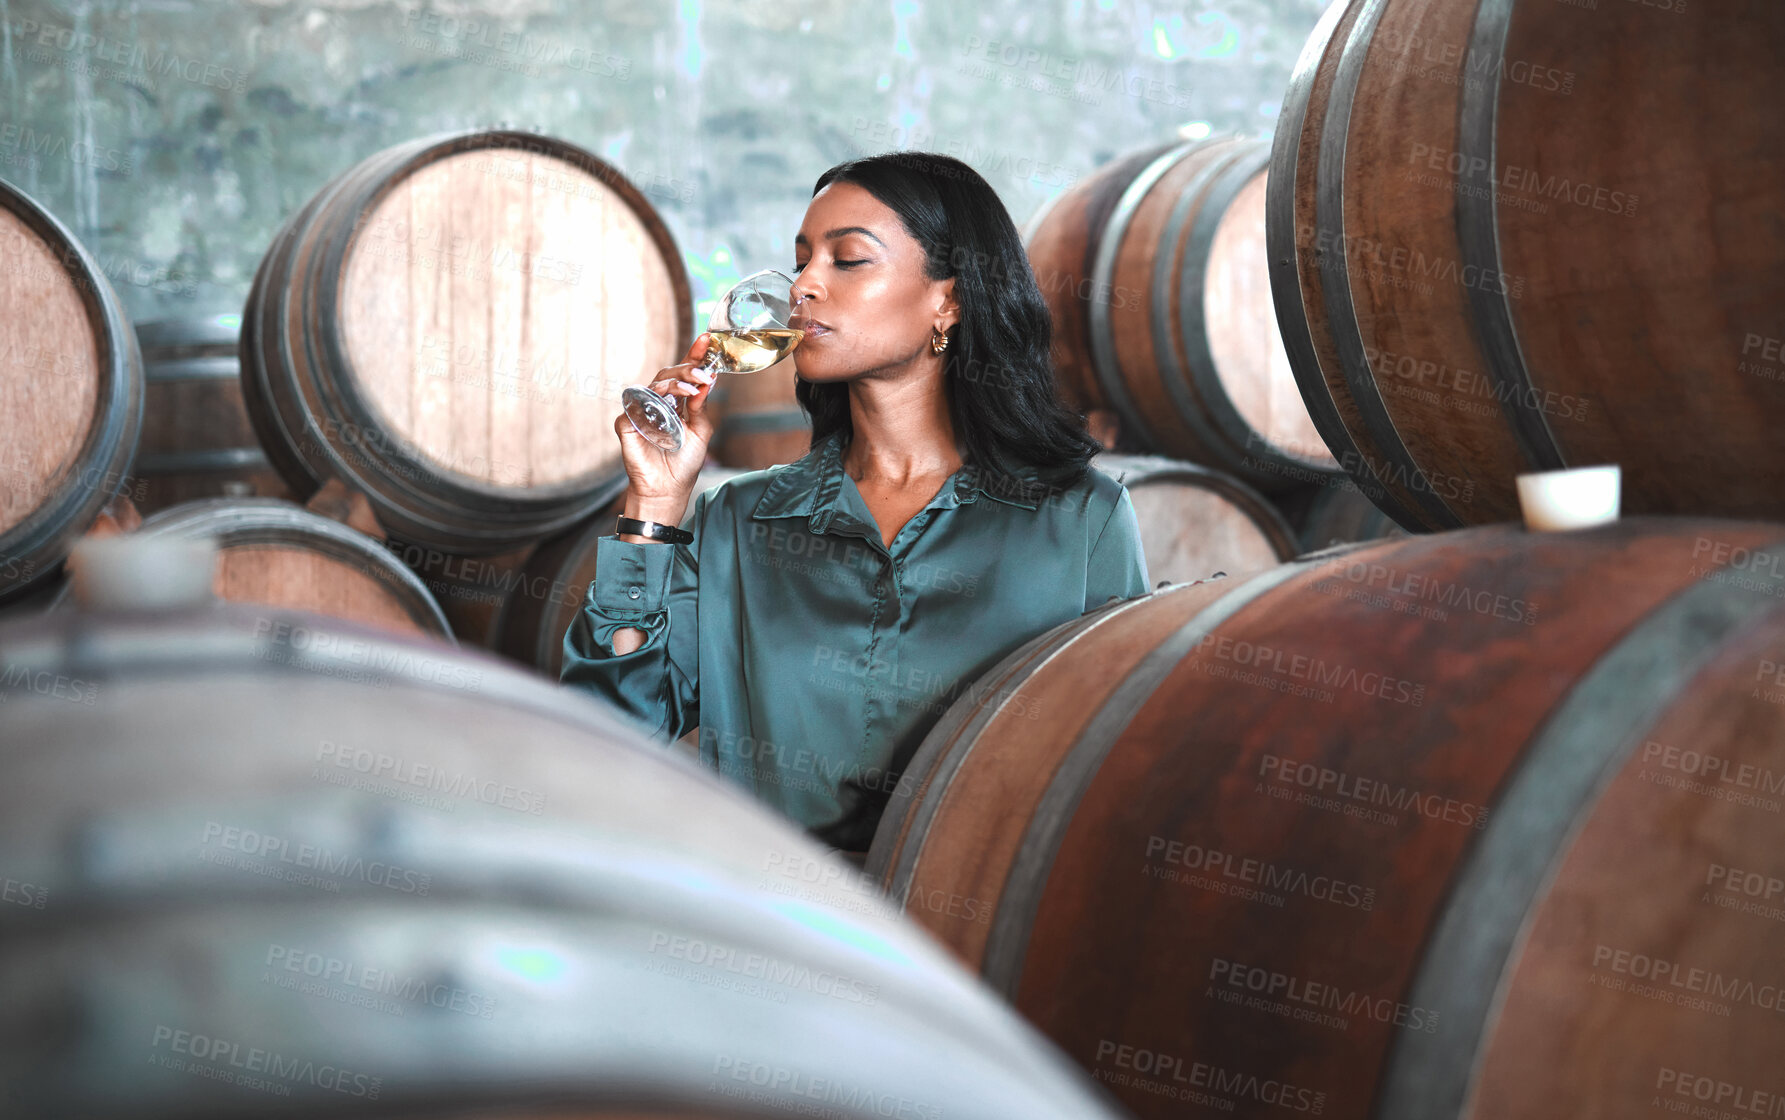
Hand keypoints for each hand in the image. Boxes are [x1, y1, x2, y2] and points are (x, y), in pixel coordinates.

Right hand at [614, 333, 718, 524]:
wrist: (668, 489)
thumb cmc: (683, 462)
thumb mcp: (701, 431)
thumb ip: (701, 407)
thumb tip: (708, 381)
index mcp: (675, 402)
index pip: (684, 374)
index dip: (694, 356)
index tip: (707, 339)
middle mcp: (656, 402)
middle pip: (669, 374)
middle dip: (688, 368)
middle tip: (704, 371)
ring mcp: (640, 410)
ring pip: (654, 384)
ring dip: (676, 382)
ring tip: (694, 387)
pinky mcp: (627, 422)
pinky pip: (637, 403)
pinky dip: (654, 402)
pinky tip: (668, 407)